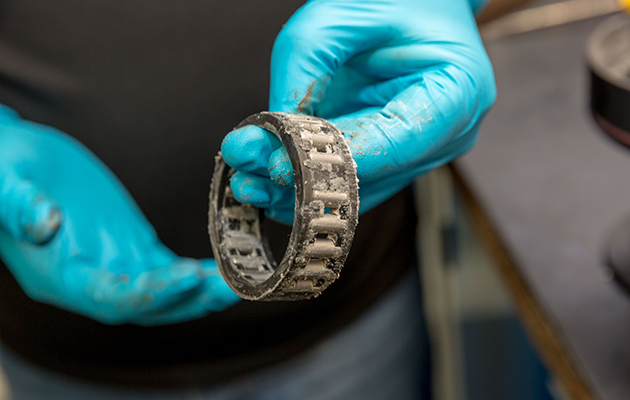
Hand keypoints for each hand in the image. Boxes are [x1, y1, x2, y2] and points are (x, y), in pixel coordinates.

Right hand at [0, 106, 238, 324]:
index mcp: (58, 276)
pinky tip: (226, 266)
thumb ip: (19, 204)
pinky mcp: (131, 249)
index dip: (150, 292)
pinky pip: (169, 270)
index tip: (189, 277)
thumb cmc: (8, 169)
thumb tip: (43, 222)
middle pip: (145, 305)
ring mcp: (113, 267)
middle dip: (190, 300)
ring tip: (241, 279)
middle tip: (233, 286)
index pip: (109, 296)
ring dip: (201, 292)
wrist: (18, 162)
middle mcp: (89, 281)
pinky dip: (197, 274)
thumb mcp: (5, 179)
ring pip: (163, 293)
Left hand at [221, 0, 495, 223]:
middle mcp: (443, 135)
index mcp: (455, 94)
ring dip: (297, 190)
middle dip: (302, 181)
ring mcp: (418, 150)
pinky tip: (267, 180)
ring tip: (247, 182)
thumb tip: (273, 127)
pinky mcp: (391, 154)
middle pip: (369, 177)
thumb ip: (306, 64)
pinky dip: (308, 182)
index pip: (394, 144)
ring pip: (355, 189)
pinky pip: (348, 179)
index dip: (333, 162)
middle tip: (248, 179)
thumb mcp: (343, 11)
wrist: (420, 2)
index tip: (279, 168)